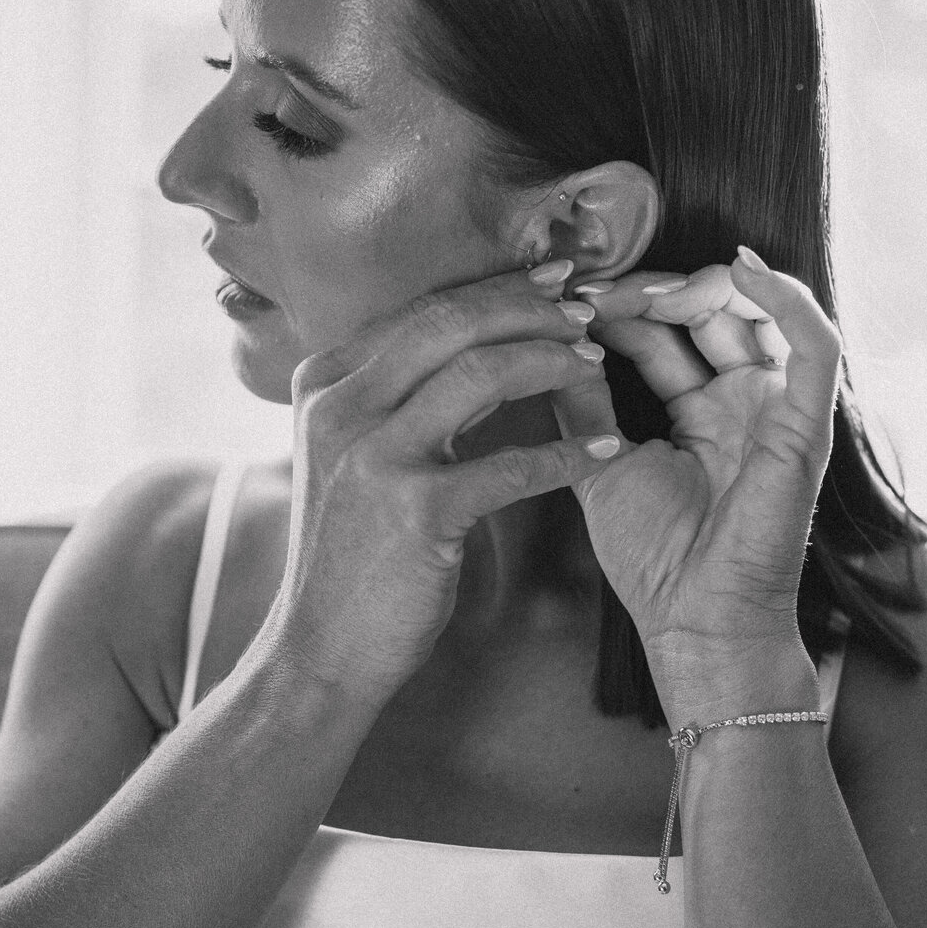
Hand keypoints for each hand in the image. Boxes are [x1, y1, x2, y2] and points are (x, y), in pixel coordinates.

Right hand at [263, 267, 620, 707]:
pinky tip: (605, 451)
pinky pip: (508, 466)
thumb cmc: (355, 553)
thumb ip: (401, 396)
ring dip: (552, 361)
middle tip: (592, 309)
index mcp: (327, 381)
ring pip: (480, 373)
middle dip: (532, 308)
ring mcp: (372, 455)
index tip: (558, 280)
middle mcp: (341, 405)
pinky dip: (564, 455)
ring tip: (598, 364)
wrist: (321, 648)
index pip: (424, 309)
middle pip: (453, 322)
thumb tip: (478, 340)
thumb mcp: (356, 455)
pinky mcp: (413, 510)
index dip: (500, 287)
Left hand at [552, 248, 841, 680]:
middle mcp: (744, 403)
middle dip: (658, 287)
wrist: (695, 622)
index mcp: (703, 412)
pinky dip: (786, 298)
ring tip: (650, 287)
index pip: (671, 331)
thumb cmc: (655, 560)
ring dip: (707, 284)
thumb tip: (548, 337)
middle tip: (602, 289)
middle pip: (714, 310)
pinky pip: (815, 344)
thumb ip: (581, 400)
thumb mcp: (600, 460)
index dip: (627, 303)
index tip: (571, 294)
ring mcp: (779, 410)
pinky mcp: (808, 424)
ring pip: (764, 310)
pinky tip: (742, 270)